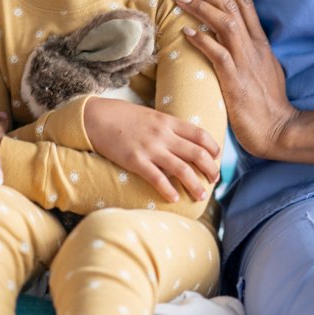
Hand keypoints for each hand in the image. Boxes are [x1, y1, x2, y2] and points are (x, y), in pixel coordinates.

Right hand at [83, 96, 220, 202]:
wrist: (96, 117)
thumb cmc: (124, 117)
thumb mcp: (151, 116)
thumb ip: (168, 127)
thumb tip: (183, 140)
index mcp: (168, 122)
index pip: (200, 135)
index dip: (213, 148)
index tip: (217, 158)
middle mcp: (163, 135)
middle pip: (197, 154)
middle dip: (211, 169)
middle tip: (215, 180)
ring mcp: (150, 148)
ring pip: (182, 170)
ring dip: (195, 185)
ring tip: (201, 196)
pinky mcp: (136, 161)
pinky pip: (157, 179)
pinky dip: (168, 190)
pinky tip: (174, 199)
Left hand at [172, 0, 300, 159]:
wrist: (279, 130)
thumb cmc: (267, 103)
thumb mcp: (262, 68)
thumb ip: (248, 51)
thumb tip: (233, 39)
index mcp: (259, 41)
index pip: (243, 0)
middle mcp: (253, 45)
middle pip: (230, 4)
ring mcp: (246, 61)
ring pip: (225, 22)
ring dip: (200, 6)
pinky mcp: (236, 81)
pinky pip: (219, 54)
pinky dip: (203, 41)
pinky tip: (186, 31)